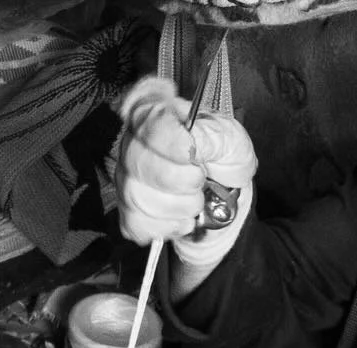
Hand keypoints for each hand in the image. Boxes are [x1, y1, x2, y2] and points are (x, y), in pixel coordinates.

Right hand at [115, 77, 256, 264]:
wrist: (225, 191)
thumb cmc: (223, 156)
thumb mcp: (230, 138)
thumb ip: (212, 136)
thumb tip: (192, 142)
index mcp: (157, 111)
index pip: (143, 113)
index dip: (166, 136)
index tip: (191, 151)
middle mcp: (134, 141)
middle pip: (136, 158)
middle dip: (176, 178)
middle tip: (200, 179)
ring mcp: (127, 175)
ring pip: (134, 194)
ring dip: (174, 205)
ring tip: (196, 201)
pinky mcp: (129, 208)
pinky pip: (135, 222)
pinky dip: (166, 227)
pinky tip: (183, 219)